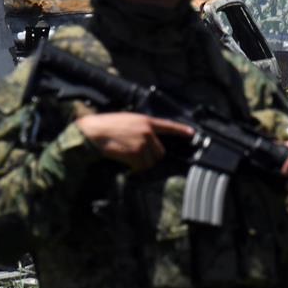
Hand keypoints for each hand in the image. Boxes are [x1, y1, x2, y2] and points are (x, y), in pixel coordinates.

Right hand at [76, 112, 193, 170]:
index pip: (168, 126)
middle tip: (137, 155)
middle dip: (151, 157)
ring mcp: (142, 143)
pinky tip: (125, 161)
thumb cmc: (108, 125)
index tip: (192, 133)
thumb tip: (148, 140)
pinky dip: (134, 168)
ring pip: (150, 161)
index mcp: (146, 121)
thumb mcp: (128, 120)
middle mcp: (147, 132)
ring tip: (128, 156)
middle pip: (160, 152)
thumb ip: (141, 127)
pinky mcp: (135, 153)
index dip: (181, 130)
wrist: (94, 131)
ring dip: (141, 164)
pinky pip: (140, 166)